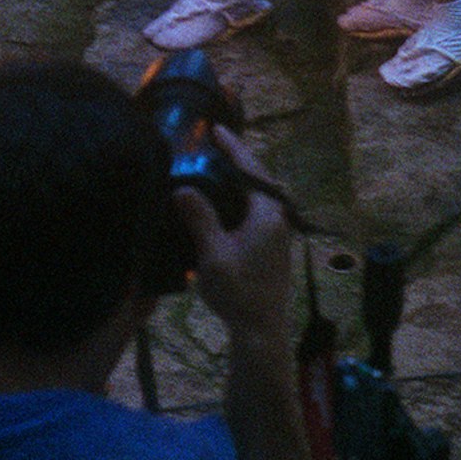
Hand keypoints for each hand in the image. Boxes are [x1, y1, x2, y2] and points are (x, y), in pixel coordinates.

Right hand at [179, 136, 298, 355]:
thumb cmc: (239, 293)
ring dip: (236, 182)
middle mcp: (278, 219)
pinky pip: (254, 212)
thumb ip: (200, 218)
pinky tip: (219, 205)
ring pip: (256, 197)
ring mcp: (277, 234)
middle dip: (235, 161)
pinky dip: (237, 201)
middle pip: (256, 179)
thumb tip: (183, 188)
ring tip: (210, 169)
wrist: (260, 330)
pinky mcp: (271, 247)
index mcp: (267, 214)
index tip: (215, 129)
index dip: (232, 147)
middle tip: (211, 146)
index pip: (250, 169)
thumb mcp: (213, 254)